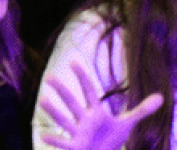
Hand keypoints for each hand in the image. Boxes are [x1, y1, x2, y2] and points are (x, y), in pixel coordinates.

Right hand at [38, 60, 163, 149]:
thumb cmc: (109, 138)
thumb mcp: (126, 124)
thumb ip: (141, 110)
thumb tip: (161, 97)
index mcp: (96, 112)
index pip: (89, 92)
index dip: (83, 78)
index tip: (73, 62)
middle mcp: (84, 120)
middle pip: (72, 103)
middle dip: (62, 91)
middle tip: (49, 77)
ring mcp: (78, 133)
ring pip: (64, 120)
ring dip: (53, 111)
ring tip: (41, 100)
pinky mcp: (75, 147)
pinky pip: (63, 144)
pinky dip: (54, 141)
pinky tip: (43, 137)